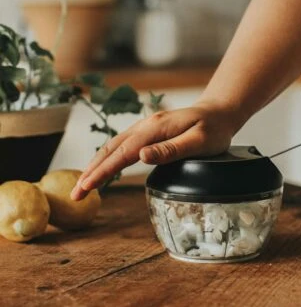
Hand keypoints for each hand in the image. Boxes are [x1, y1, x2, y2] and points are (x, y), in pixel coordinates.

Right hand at [71, 102, 240, 200]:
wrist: (219, 111)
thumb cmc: (213, 129)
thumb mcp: (199, 142)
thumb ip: (171, 149)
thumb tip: (141, 157)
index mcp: (156, 128)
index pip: (122, 152)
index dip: (102, 171)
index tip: (85, 187)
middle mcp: (146, 125)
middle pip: (111, 148)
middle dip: (91, 171)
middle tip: (75, 194)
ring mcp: (146, 126)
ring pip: (114, 145)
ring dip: (97, 164)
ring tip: (83, 185)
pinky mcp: (149, 131)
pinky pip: (122, 144)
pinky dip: (108, 157)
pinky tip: (104, 167)